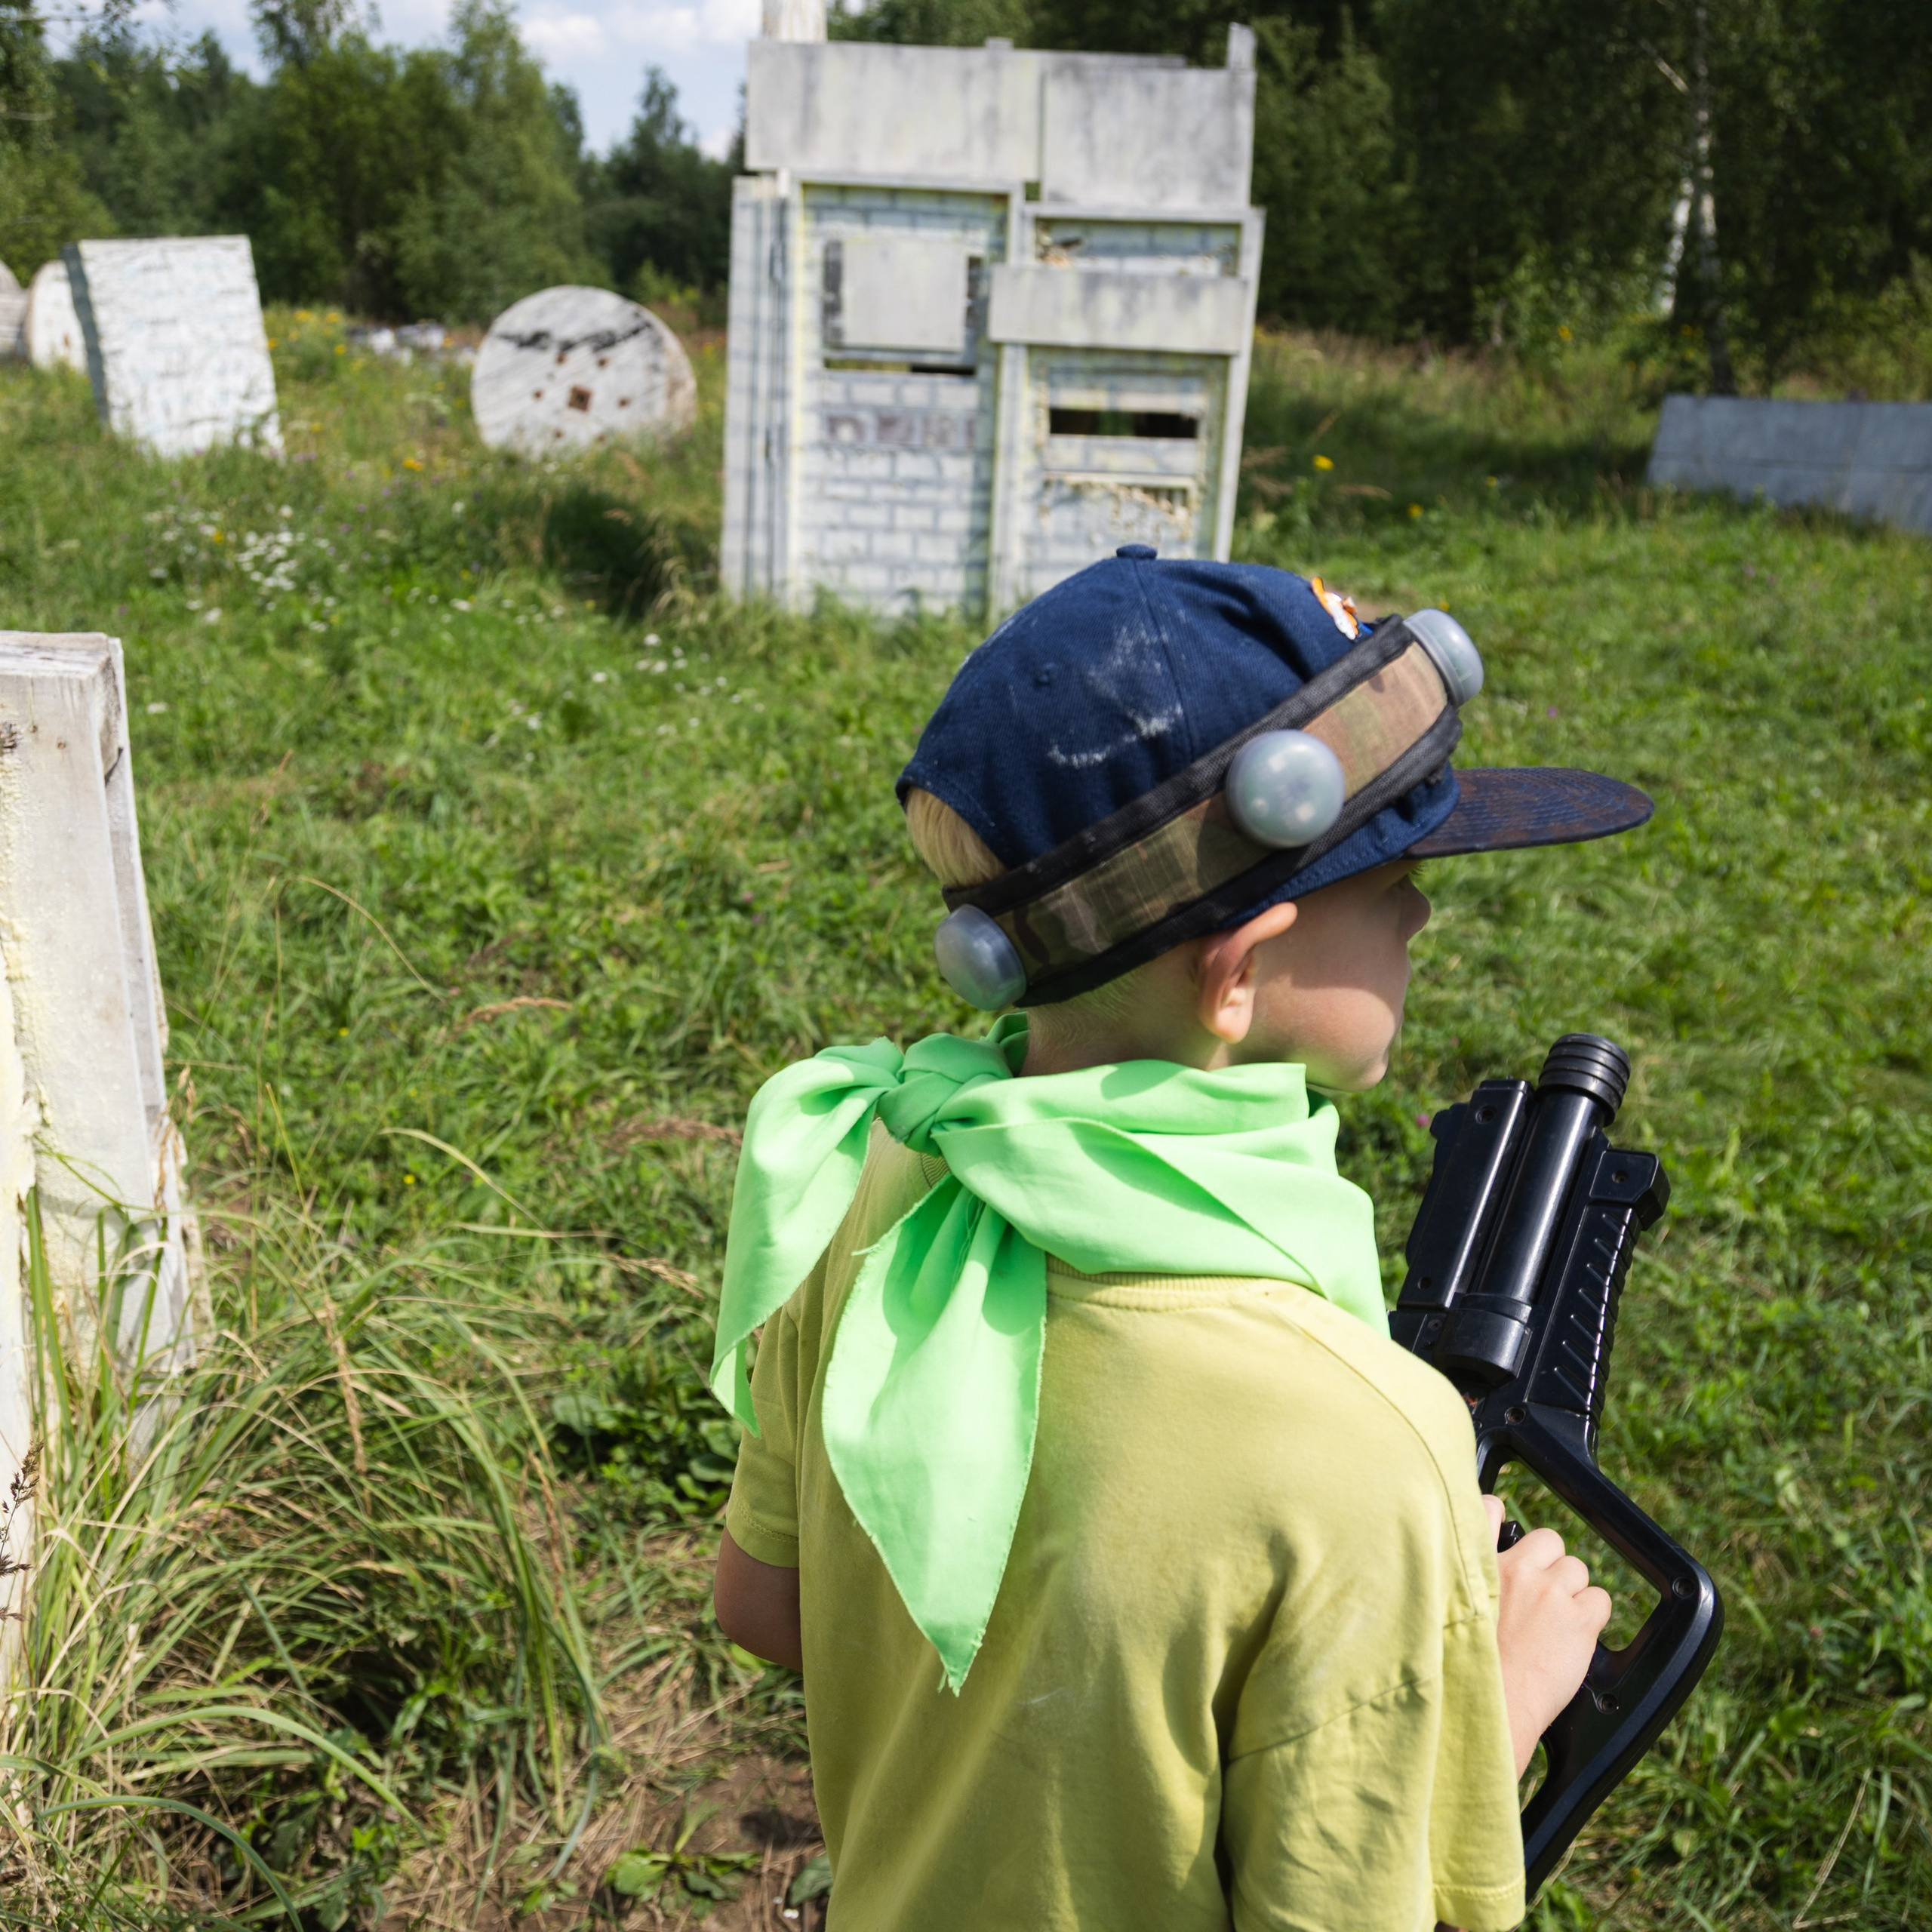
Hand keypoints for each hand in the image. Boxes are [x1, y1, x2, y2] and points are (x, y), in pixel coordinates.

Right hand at [1484, 1496, 1612, 1776]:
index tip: (1503, 1533)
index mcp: (1479, 1564)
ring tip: (1553, 1623)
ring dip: (1570, 1592)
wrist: (1493, 1706)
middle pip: (1548, 1540)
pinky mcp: (1579, 1620)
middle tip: (1538, 1596)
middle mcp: (1515, 1570)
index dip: (1498, 1517)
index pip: (1489, 1509)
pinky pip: (1600, 1600)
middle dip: (1548, 1564)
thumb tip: (1472, 1565)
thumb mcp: (1448, 1609)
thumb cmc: (1468, 1667)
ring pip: (1577, 1569)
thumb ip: (1465, 1580)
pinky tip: (1573, 1637)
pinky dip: (1592, 1616)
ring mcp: (1550, 1592)